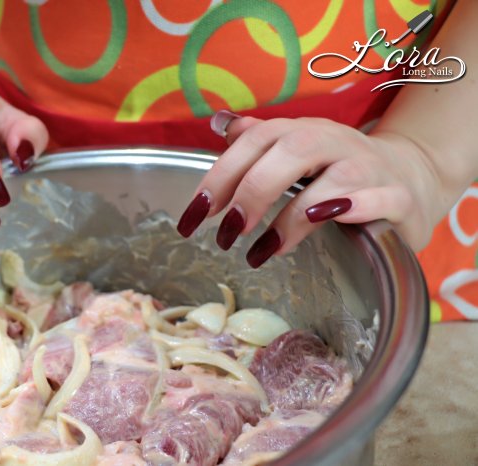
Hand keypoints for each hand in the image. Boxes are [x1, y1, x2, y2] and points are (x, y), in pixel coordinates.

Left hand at [177, 111, 442, 267]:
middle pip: (291, 150)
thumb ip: (257, 144)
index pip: (253, 142)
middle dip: (252, 192)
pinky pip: (379, 197)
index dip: (219, 176)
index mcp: (299, 132)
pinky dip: (352, 208)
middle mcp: (333, 141)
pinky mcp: (398, 195)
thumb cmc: (337, 171)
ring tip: (262, 251)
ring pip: (333, 178)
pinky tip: (323, 223)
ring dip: (292, 215)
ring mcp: (368, 166)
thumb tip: (218, 124)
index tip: (193, 217)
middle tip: (226, 234)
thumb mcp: (294, 154)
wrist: (408, 176)